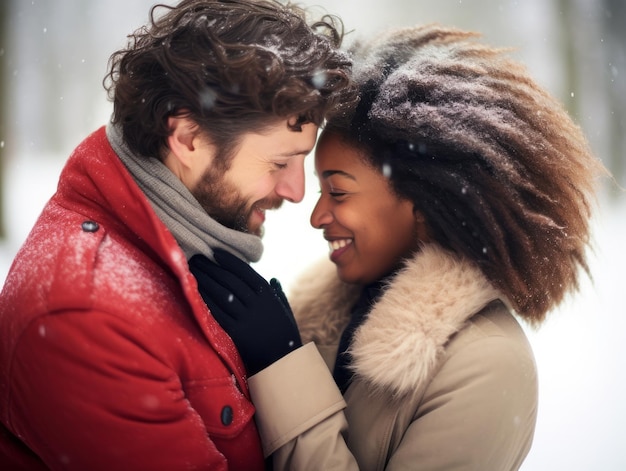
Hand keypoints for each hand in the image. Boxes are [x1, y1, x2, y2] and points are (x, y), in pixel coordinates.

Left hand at [188, 249, 301, 375]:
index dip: (229, 261)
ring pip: (221, 295)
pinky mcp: (236, 334)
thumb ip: (279, 294)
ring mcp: (246, 319)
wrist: (282, 364)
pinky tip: (194, 293)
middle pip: (230, 281)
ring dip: (205, 281)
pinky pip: (217, 314)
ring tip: (191, 271)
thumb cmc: (285, 337)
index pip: (246, 272)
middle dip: (211, 268)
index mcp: (268, 296)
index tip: (215, 252)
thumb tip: (273, 279)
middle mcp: (257, 305)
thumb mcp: (286, 312)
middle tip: (196, 258)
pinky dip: (205, 301)